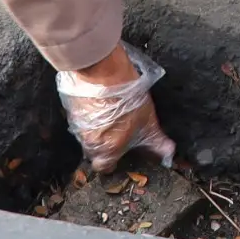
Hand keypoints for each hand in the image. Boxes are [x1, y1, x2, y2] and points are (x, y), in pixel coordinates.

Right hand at [57, 44, 177, 172]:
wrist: (104, 71)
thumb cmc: (128, 100)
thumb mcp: (149, 123)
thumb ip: (157, 143)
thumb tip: (169, 155)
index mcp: (106, 150)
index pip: (104, 167)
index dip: (112, 162)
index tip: (119, 153)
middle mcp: (88, 142)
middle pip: (93, 151)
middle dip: (104, 144)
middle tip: (118, 131)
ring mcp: (77, 125)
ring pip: (86, 134)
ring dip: (96, 128)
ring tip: (111, 113)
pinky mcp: (71, 109)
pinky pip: (79, 118)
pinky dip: (88, 114)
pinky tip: (100, 103)